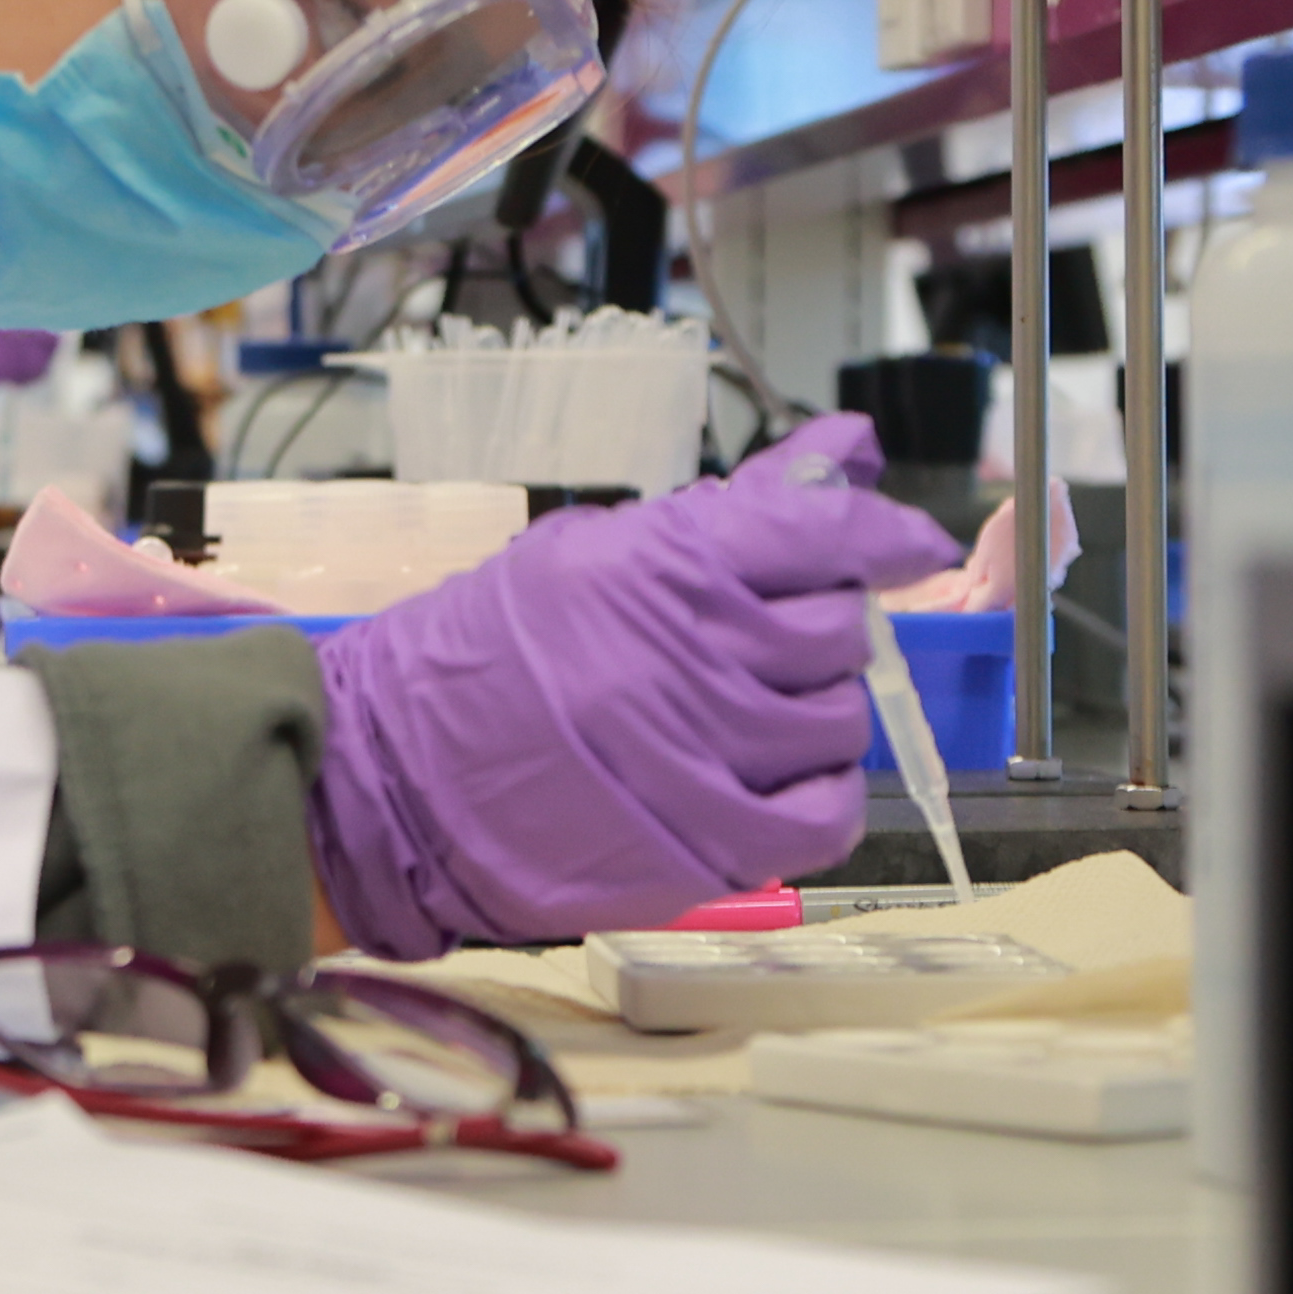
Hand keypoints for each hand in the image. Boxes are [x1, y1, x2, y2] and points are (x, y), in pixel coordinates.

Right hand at [305, 411, 960, 955]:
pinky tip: (778, 778)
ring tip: (745, 712)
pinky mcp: (705, 846)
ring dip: (813, 712)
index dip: (882, 531)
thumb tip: (847, 447)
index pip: (822, 527)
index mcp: (660, 567)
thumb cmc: (483, 659)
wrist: (389, 781)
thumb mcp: (591, 552)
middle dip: (821, 628)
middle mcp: (692, 657)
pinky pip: (826, 815)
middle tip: (768, 641)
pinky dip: (820, 794)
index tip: (903, 542)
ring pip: (839, 719)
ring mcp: (703, 757)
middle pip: (839, 629)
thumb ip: (730, 509)